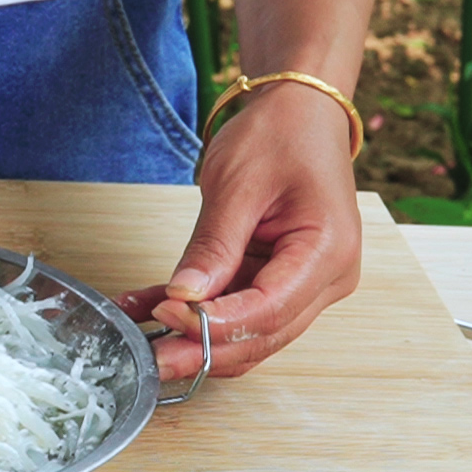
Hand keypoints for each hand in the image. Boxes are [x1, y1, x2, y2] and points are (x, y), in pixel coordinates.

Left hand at [117, 83, 362, 380]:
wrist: (300, 113)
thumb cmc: (281, 135)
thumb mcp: (238, 185)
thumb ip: (213, 246)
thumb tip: (184, 298)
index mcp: (327, 252)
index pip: (269, 310)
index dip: (216, 323)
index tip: (169, 315)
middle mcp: (326, 278)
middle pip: (262, 334)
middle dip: (204, 349)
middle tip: (153, 358)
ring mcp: (305, 285)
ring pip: (248, 334)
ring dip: (195, 339)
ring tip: (143, 339)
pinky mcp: (279, 282)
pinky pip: (235, 310)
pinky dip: (193, 314)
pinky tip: (146, 308)